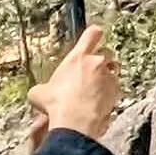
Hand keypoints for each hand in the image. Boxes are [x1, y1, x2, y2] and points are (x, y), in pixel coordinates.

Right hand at [29, 25, 120, 144]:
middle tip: (91, 71)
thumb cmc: (57, 103)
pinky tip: (98, 104)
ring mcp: (109, 77)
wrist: (75, 121)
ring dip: (106, 78)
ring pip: (113, 71)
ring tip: (95, 90)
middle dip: (101, 60)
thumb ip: (43, 87)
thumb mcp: (39, 93)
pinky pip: (116, 89)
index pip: (92, 34)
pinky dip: (109, 94)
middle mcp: (96, 63)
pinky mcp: (116, 92)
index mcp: (77, 57)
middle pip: (107, 52)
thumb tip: (39, 93)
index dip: (94, 33)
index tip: (94, 35)